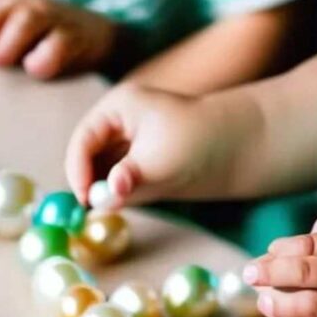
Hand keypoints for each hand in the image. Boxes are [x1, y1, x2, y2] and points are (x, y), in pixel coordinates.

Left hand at [0, 0, 115, 79]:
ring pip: (29, 20)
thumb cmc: (42, 40)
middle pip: (7, 8)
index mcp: (11, 3)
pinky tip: (35, 68)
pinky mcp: (75, 37)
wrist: (96, 37)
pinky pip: (58, 45)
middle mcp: (32, 6)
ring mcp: (55, 19)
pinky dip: (44, 58)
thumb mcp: (13, 33)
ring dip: (9, 42)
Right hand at [65, 83, 242, 206]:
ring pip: (102, 168)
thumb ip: (128, 183)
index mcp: (119, 107)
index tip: (84, 198)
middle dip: (88, 180)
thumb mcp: (160, 164)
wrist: (238, 146)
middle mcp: (119, 121)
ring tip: (112, 205)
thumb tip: (103, 200)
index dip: (77, 168)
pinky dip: (117, 191)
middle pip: (88, 153)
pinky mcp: (139, 160)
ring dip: (102, 188)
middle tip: (91, 210)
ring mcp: (128, 140)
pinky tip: (128, 201)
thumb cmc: (198, 144)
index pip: (83, 138)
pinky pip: (117, 178)